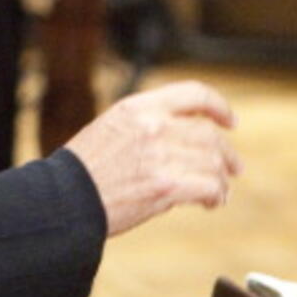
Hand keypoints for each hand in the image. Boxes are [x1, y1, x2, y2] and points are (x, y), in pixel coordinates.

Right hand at [64, 78, 240, 236]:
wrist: (64, 200)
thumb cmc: (82, 172)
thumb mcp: (111, 129)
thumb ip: (146, 127)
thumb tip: (181, 142)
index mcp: (139, 107)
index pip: (193, 94)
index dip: (218, 106)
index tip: (229, 122)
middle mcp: (153, 126)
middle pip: (208, 135)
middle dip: (225, 154)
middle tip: (232, 169)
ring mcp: (161, 155)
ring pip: (212, 162)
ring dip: (220, 179)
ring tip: (219, 192)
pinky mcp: (165, 186)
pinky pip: (208, 187)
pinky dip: (215, 195)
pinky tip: (211, 202)